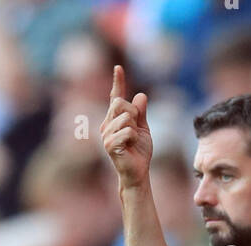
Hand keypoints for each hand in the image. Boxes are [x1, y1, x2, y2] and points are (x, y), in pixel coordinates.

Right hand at [101, 65, 152, 188]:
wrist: (138, 174)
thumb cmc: (139, 153)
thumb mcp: (143, 129)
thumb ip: (141, 113)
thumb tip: (141, 95)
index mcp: (114, 119)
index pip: (115, 97)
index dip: (118, 82)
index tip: (119, 68)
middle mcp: (107, 124)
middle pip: (120, 103)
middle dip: (133, 113)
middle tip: (136, 129)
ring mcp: (106, 134)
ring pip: (125, 117)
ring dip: (135, 129)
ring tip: (133, 141)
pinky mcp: (110, 144)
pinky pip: (128, 131)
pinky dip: (135, 138)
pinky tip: (131, 146)